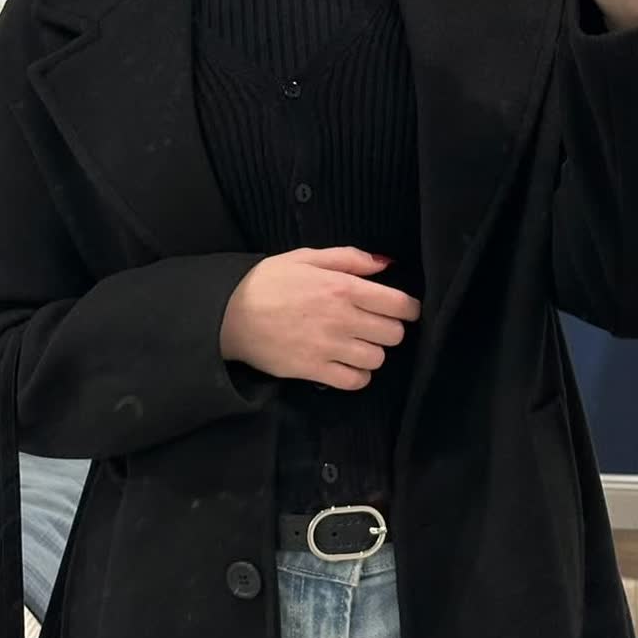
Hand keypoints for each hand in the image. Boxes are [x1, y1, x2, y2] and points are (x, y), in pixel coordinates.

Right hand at [219, 247, 421, 390]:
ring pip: (378, 359)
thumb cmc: (268, 280)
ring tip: (356, 343)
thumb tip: (385, 264)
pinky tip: (346, 364)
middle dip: (389, 328)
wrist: (229, 313)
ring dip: (372, 351)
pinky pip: (355, 381)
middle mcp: (341, 318)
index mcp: (342, 287)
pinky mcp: (314, 371)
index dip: (408, 308)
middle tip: (374, 324)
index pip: (399, 304)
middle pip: (393, 334)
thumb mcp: (307, 256)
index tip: (403, 309)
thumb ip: (350, 258)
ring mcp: (329, 348)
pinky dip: (357, 375)